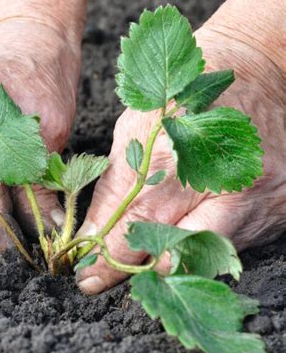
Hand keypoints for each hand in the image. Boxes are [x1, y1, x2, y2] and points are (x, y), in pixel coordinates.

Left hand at [76, 0, 285, 293]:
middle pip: (171, 255)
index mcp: (178, 157)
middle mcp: (224, 186)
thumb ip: (114, 184)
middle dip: (136, 269)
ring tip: (146, 253)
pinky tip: (183, 236)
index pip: (135, 226)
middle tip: (109, 273)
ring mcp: (259, 202)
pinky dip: (202, 249)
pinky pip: (232, 248)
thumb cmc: (185, 95)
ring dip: (169, 261)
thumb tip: (92, 232)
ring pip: (203, 259)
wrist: (259, 73)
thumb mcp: (136, 127)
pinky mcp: (278, 211)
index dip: (107, 259)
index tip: (86, 279)